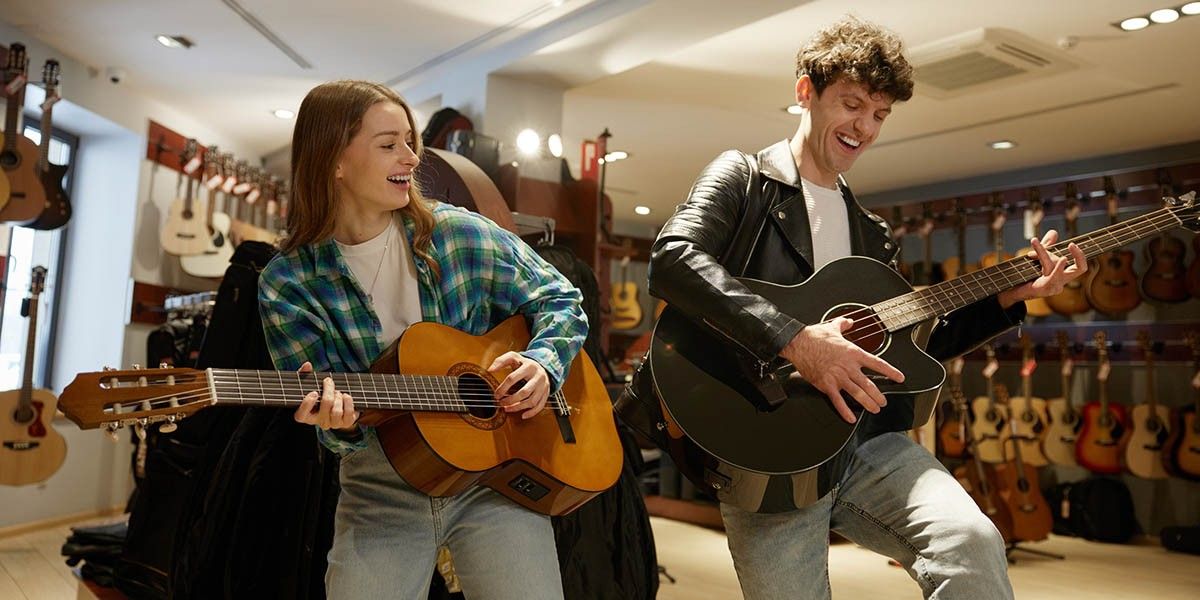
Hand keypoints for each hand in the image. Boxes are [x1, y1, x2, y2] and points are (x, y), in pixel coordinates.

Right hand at [293, 361, 359, 430]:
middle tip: (328, 381)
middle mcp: (319, 422)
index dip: (307, 405)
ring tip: (337, 391)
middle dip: (328, 390)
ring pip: (336, 411)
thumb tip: (307, 365)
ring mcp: (332, 424)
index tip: (314, 392)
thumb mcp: (311, 385)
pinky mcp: (345, 423)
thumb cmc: (320, 395)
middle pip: (325, 405)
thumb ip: (305, 375)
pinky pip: (348, 413)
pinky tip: (346, 396)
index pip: (301, 416)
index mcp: (306, 415)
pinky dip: (348, 402)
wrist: (338, 406)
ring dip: (338, 396)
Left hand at [488, 352, 549, 419]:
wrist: (542, 366)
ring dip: (518, 407)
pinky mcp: (546, 393)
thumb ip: (500, 361)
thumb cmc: (524, 364)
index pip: (512, 378)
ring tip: (507, 409)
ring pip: (532, 401)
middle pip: (524, 392)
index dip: (502, 388)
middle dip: (510, 400)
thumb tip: (490, 370)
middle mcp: (538, 376)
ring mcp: (543, 386)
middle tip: (501, 403)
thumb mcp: (513, 357)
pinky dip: (531, 413)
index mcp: (528, 366)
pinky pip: (540, 406)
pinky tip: (523, 415)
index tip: (496, 394)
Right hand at [779, 318, 904, 423]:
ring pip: (857, 394)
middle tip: (883, 401)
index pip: (877, 364)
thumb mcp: (833, 326)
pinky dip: (845, 411)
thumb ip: (844, 324)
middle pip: (869, 384)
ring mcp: (838, 377)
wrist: (798, 343)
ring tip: (874, 409)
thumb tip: (849, 321)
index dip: (891, 372)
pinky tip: (851, 418)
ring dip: (868, 403)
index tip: (899, 378)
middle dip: (878, 395)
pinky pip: (838, 401)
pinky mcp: (826, 385)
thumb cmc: (814, 336)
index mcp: (853, 353)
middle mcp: (848, 367)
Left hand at [997, 230, 1086, 307]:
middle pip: (1078, 269)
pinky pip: (1050, 274)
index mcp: (1062, 276)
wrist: (1011, 290)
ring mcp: (1053, 287)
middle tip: (1071, 244)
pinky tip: (1045, 256)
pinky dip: (1048, 263)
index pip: (1080, 267)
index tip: (1071, 244)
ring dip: (1044, 251)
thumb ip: (1046, 246)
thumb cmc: (1025, 276)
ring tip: (1034, 242)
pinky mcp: (1044, 289)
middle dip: (1079, 256)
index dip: (1080, 256)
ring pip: (1055, 264)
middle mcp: (1060, 283)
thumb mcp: (1037, 259)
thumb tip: (1054, 232)